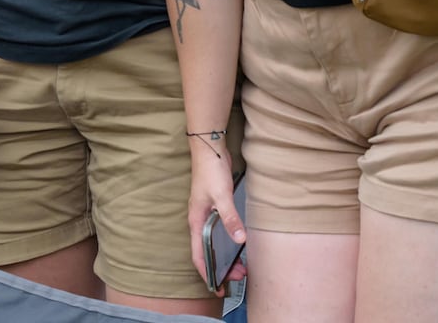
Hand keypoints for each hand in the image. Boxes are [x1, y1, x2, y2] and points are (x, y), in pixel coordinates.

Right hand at [188, 135, 245, 283]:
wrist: (209, 149)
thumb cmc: (210, 172)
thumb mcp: (221, 196)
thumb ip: (230, 218)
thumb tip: (239, 240)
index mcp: (196, 222)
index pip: (198, 255)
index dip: (207, 274)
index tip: (218, 288)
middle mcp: (199, 221)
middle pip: (207, 252)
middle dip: (221, 268)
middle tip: (238, 278)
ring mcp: (206, 215)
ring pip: (214, 243)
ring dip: (226, 256)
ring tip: (241, 265)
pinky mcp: (214, 208)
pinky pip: (219, 232)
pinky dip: (228, 242)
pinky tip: (239, 244)